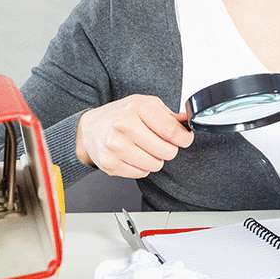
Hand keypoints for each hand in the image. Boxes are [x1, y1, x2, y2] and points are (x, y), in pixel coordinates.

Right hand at [75, 95, 194, 177]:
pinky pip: (141, 173)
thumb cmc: (120, 115)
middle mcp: (124, 125)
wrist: (90, 128)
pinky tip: (133, 156)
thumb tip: (188, 122)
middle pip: (166, 151)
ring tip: (145, 149)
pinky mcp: (110, 163)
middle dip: (168, 149)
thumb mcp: (145, 105)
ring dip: (155, 159)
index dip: (184, 138)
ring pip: (155, 164)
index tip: (184, 139)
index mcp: (137, 107)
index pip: (172, 131)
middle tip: (160, 143)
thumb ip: (168, 115)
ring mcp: (115, 145)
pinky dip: (142, 167)